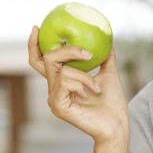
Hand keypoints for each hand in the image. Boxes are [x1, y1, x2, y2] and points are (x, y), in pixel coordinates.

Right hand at [28, 26, 128, 143]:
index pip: (41, 61)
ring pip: (62, 71)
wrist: (117, 123)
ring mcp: (54, 99)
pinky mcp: (58, 107)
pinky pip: (65, 83)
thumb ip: (106, 58)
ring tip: (98, 87)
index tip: (38, 28)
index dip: (35, 45)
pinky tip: (93, 91)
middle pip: (47, 60)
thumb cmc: (113, 103)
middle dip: (66, 51)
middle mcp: (54, 89)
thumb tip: (108, 41)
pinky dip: (82, 83)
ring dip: (85, 76)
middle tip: (86, 52)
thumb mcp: (110, 74)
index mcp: (62, 81)